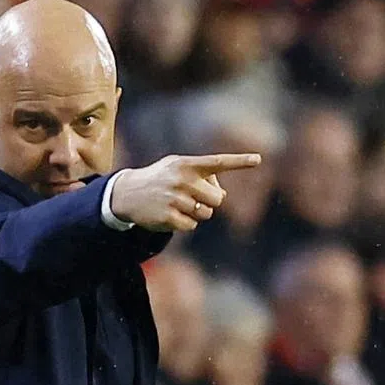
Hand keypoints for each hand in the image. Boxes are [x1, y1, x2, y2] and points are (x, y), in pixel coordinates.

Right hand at [111, 153, 261, 231]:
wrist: (126, 193)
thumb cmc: (159, 178)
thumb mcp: (176, 166)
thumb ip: (201, 174)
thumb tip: (221, 195)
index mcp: (187, 164)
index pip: (218, 162)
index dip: (239, 161)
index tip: (259, 159)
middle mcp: (182, 179)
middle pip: (218, 199)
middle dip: (210, 202)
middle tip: (193, 198)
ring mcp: (174, 198)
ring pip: (205, 214)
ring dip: (196, 213)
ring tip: (178, 205)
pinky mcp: (168, 217)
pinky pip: (192, 226)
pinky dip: (185, 223)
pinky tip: (170, 214)